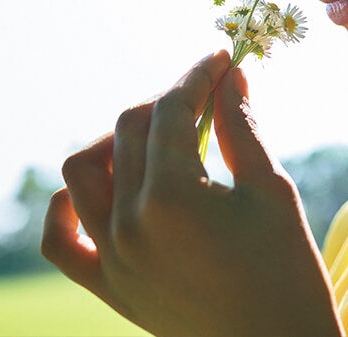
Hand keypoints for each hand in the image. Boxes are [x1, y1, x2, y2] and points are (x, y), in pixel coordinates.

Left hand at [42, 51, 343, 336]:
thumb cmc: (287, 273)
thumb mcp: (271, 190)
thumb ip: (241, 127)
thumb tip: (229, 75)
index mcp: (171, 197)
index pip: (171, 110)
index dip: (196, 75)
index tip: (221, 59)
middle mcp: (128, 224)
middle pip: (128, 129)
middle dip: (167, 100)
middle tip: (205, 94)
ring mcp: (111, 258)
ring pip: (82, 172)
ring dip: (115, 141)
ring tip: (157, 140)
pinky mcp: (108, 287)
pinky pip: (59, 239)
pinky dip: (67, 205)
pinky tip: (104, 188)